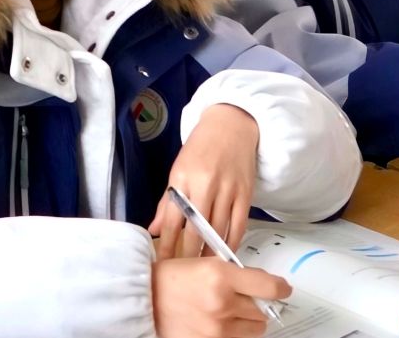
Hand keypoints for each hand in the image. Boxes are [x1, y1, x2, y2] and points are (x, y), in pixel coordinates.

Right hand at [152, 258, 288, 337]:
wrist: (143, 301)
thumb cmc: (169, 278)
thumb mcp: (202, 264)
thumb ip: (232, 273)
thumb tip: (262, 283)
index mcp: (220, 275)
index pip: (269, 287)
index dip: (280, 288)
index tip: (282, 288)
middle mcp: (223, 303)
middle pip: (262, 311)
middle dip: (255, 304)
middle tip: (241, 298)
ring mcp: (218, 329)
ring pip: (254, 329)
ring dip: (246, 321)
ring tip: (226, 312)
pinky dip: (232, 333)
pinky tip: (216, 323)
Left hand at [153, 104, 258, 258]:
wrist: (230, 125)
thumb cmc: (200, 149)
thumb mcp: (178, 170)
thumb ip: (167, 202)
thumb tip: (153, 229)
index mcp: (182, 178)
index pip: (172, 219)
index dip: (167, 244)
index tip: (164, 263)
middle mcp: (204, 184)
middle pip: (195, 229)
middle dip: (189, 255)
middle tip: (185, 273)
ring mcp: (226, 189)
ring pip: (218, 231)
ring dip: (210, 253)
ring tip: (204, 270)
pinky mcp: (245, 194)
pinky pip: (238, 226)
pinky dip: (231, 243)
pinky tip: (225, 255)